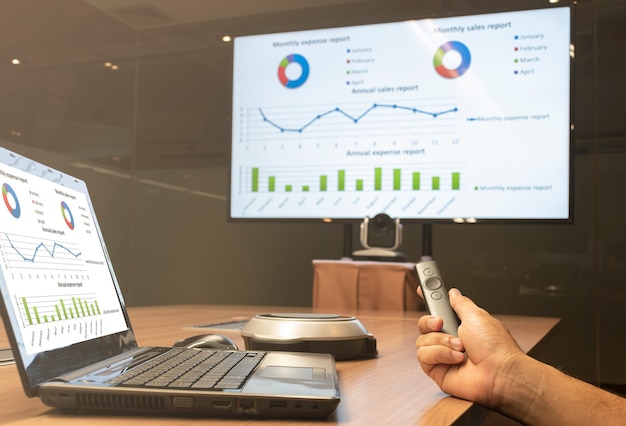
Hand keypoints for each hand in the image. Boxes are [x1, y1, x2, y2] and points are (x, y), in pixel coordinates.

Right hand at [415, 288, 523, 406]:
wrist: (499, 372)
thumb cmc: (496, 347)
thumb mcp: (476, 315)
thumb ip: (460, 303)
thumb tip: (453, 293)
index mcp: (459, 325)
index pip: (437, 310)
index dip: (427, 299)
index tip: (421, 288)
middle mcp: (448, 340)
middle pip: (423, 324)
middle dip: (430, 321)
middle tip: (441, 322)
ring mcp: (442, 356)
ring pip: (422, 340)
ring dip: (442, 341)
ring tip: (460, 347)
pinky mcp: (436, 370)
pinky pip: (423, 355)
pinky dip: (441, 354)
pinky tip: (456, 358)